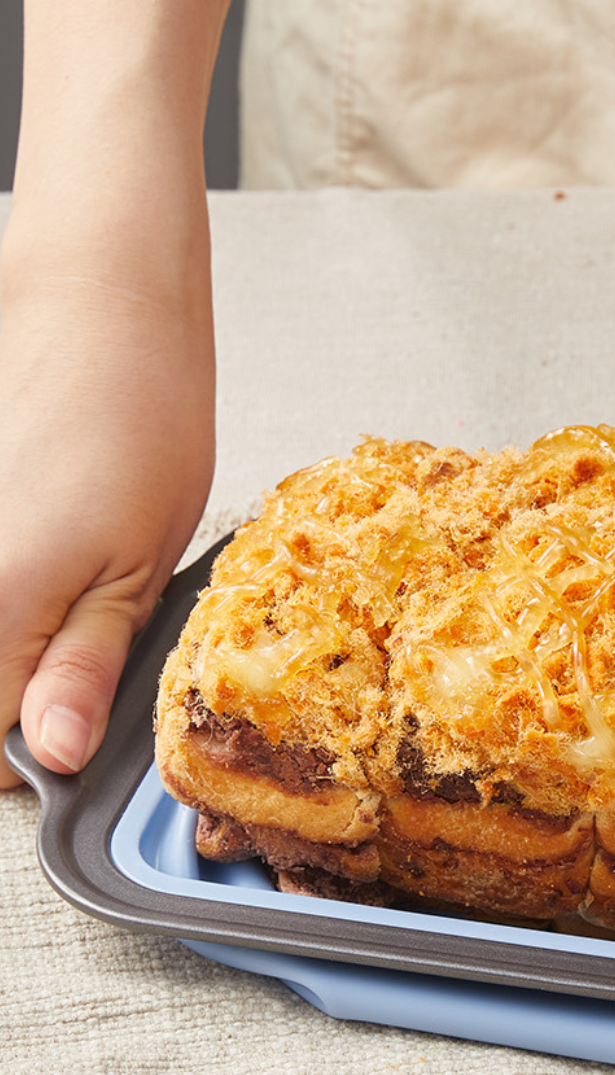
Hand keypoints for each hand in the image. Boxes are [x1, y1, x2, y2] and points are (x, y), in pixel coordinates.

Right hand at [0, 272, 214, 785]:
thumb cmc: (137, 427)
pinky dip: (10, 603)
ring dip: (15, 649)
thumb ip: (83, 669)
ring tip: (69, 592)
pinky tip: (43, 559)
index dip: (46, 748)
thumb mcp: (139, 571)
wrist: (100, 318)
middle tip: (83, 646)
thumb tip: (54, 753)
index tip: (87, 716)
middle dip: (24, 701)